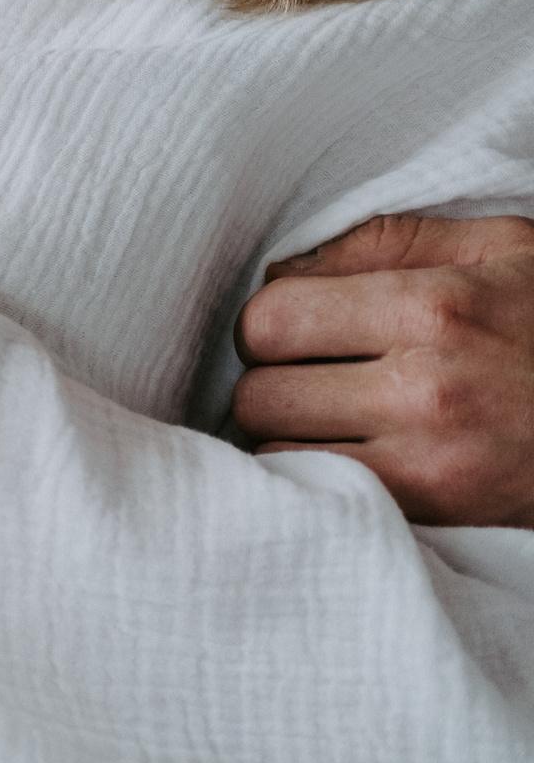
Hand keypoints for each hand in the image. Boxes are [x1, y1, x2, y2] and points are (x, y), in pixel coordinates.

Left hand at [234, 214, 533, 527]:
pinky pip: (323, 503)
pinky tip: (353, 460)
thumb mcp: (502, 250)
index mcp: (437, 310)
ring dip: (289, 439)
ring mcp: (432, 466)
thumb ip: (386, 242)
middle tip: (314, 378)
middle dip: (274, 384)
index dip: (272, 323)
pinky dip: (320, 483)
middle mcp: (427, 391)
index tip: (301, 329)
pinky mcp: (438, 519)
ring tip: (334, 421)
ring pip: (277, 457)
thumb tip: (282, 267)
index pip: (270, 319)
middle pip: (260, 395)